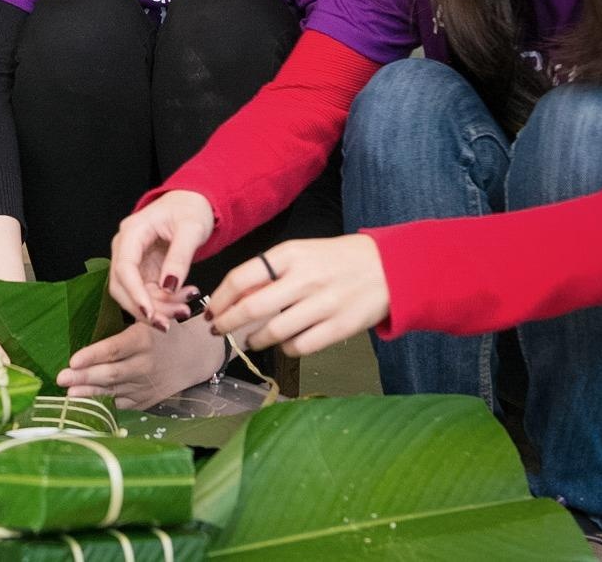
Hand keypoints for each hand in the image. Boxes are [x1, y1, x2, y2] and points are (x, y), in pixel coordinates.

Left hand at [56, 318, 225, 409]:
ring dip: (89, 393)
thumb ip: (134, 307)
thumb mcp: (153, 314)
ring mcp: (146, 385)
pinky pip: (122, 404)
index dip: (93, 355)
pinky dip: (103, 404)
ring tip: (69, 393)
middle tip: (61, 378)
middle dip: (84, 377)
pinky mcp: (146, 400)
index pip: (115, 349)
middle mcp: (145, 364)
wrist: (195, 355)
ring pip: (113, 391)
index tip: (73, 360)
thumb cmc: (165, 330)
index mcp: (144, 339)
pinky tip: (85, 403)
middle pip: (111, 373)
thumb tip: (121, 289)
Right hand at [108, 190, 213, 329]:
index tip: (149, 313)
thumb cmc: (191, 209)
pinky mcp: (143, 272)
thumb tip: (169, 287)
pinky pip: (147, 294)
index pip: (124, 267)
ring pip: (134, 295)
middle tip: (168, 323)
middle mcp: (126, 247)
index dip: (134, 293)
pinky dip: (164, 303)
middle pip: (121, 286)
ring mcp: (133, 261)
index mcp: (133, 232)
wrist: (192, 205)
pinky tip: (183, 301)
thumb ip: (179, 257)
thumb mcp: (191, 229)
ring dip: (157, 309)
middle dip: (144, 308)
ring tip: (185, 310)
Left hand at [204, 233, 389, 356]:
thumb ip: (270, 273)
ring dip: (253, 340)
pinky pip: (300, 346)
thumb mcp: (301, 253)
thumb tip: (234, 298)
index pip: (241, 278)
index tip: (210, 311)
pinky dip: (285, 348)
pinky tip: (284, 343)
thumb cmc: (337, 260)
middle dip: (227, 324)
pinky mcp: (340, 327)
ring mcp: (324, 304)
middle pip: (252, 308)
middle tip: (218, 330)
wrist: (390, 267)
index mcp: (291, 255)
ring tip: (249, 340)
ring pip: (273, 332)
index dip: (219, 299)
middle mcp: (305, 279)